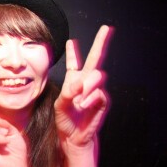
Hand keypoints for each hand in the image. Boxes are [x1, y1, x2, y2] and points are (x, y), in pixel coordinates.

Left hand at [54, 25, 113, 148]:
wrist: (73, 137)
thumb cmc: (65, 120)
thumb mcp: (60, 105)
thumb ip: (69, 92)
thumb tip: (81, 82)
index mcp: (73, 82)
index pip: (74, 63)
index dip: (73, 52)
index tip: (71, 41)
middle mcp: (86, 83)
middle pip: (95, 60)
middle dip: (100, 43)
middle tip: (106, 29)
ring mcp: (95, 91)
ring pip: (97, 76)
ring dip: (88, 85)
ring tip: (80, 98)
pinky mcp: (102, 101)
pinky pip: (99, 93)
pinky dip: (90, 98)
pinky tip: (84, 104)